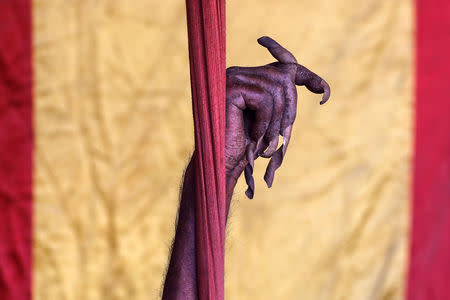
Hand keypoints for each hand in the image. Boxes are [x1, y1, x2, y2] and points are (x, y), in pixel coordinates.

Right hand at [225, 36, 330, 198]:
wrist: (220, 163)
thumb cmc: (244, 146)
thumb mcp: (272, 122)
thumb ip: (288, 101)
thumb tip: (322, 87)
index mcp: (249, 78)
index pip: (283, 64)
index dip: (308, 76)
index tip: (324, 95)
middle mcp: (240, 72)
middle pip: (284, 77)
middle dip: (290, 109)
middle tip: (283, 138)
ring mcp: (234, 78)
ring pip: (276, 89)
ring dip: (276, 121)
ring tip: (266, 141)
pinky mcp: (231, 88)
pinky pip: (264, 99)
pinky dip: (264, 122)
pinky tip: (253, 136)